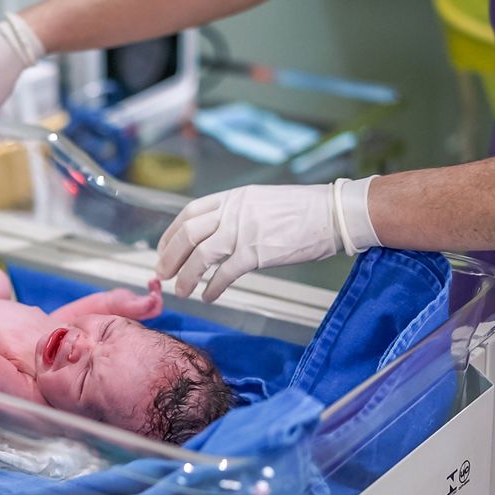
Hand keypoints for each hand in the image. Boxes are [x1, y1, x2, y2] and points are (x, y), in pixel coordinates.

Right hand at [107, 278, 163, 319]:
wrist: (107, 304)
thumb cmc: (116, 305)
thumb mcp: (128, 305)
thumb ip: (141, 305)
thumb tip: (152, 301)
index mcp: (143, 315)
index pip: (156, 310)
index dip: (157, 302)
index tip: (153, 292)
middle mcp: (144, 312)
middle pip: (157, 304)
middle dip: (158, 292)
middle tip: (153, 281)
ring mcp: (143, 306)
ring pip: (155, 298)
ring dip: (157, 288)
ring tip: (154, 279)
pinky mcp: (140, 300)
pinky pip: (151, 294)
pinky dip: (154, 287)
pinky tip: (153, 280)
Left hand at [155, 178, 380, 301]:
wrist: (333, 213)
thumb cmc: (303, 210)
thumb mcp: (261, 201)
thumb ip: (236, 214)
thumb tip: (217, 233)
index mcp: (233, 198)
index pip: (189, 212)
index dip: (171, 233)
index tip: (162, 249)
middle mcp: (234, 212)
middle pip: (188, 233)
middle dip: (170, 256)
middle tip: (162, 274)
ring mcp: (245, 231)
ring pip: (201, 255)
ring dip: (186, 276)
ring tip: (181, 291)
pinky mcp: (258, 252)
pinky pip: (225, 273)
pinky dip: (212, 287)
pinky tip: (208, 296)